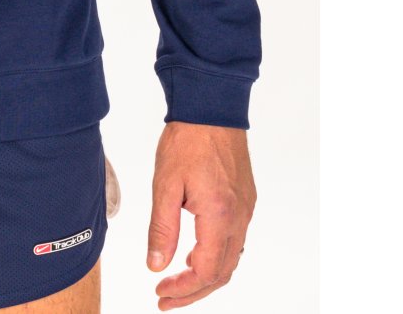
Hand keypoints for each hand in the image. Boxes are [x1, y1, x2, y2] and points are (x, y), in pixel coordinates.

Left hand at [146, 121, 256, 306]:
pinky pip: (235, 240)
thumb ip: (162, 229)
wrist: (211, 108)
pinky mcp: (245, 200)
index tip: (160, 293)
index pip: (206, 271)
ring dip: (206, 276)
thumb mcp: (165, 186)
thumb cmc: (187, 141)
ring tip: (177, 280)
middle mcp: (239, 217)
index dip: (183, 290)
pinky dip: (215, 256)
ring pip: (231, 258)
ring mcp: (246, 209)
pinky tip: (194, 254)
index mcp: (220, 216)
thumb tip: (156, 265)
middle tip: (166, 297)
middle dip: (194, 291)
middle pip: (222, 273)